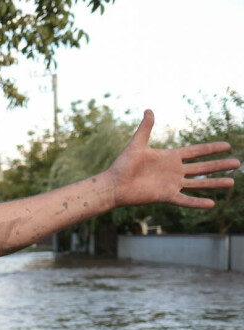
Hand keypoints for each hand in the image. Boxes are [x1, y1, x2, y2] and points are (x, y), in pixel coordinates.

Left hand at [107, 110, 239, 208]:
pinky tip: (211, 203)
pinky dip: (197, 202)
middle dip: (219, 165)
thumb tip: (149, 109)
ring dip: (214, 183)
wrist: (113, 185)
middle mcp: (174, 171)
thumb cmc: (123, 165)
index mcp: (170, 157)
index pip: (195, 151)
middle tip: (237, 163)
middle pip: (202, 167)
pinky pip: (185, 200)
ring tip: (231, 182)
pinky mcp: (165, 196)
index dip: (211, 149)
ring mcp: (171, 184)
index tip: (227, 146)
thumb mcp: (136, 144)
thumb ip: (145, 128)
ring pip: (198, 183)